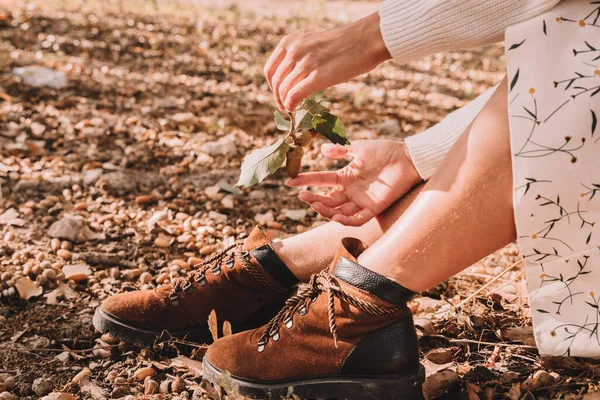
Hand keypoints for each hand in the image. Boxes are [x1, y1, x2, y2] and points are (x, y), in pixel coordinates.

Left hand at [264, 12, 390, 111]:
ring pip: (284, 90)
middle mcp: (294, 51)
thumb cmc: (343, 43)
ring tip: (291, 109)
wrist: (365, 40)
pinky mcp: (318, 76)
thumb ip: (299, 56)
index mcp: (290, 42)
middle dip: (278, 98)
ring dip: (284, 104)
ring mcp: (306, 63)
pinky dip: (291, 105)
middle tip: (284, 107)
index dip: (272, 86)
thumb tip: (291, 77)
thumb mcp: (313, 43)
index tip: (279, 94)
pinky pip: (295, 95)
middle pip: (276, 82)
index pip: (269, 70)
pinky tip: (294, 109)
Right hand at [287, 140, 422, 225]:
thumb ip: (341, 150)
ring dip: (326, 211)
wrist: (408, 159)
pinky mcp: (374, 208)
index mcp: (346, 176)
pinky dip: (346, 221)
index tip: (290, 181)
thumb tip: (321, 150)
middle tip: (303, 197)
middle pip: (328, 200)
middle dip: (314, 200)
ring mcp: (362, 201)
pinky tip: (335, 217)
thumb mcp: (359, 148)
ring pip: (338, 212)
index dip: (306, 181)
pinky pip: (357, 219)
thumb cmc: (385, 151)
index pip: (322, 181)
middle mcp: (351, 191)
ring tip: (316, 205)